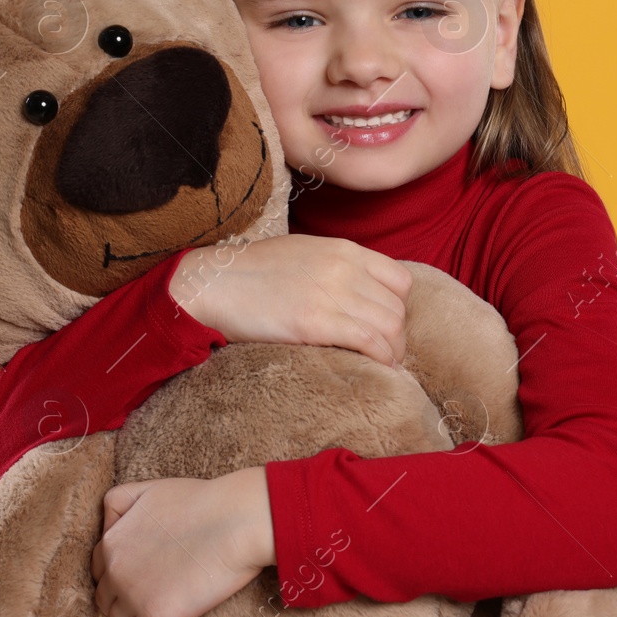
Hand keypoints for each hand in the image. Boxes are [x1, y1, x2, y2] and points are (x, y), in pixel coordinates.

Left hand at [91, 467, 274, 616]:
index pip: (99, 567)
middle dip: (112, 607)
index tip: (117, 589)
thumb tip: (108, 523)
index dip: (109, 579)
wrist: (235, 521)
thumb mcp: (151, 489)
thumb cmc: (203, 502)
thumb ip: (122, 502)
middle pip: (104, 597)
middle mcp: (114, 568)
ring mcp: (132, 595)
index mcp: (112, 539)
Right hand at [169, 234, 412, 365]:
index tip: (387, 325)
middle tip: (386, 353)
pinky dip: (382, 358)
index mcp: (344, 249)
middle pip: (397, 308)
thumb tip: (359, 292)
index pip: (400, 280)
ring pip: (390, 326)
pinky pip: (370, 342)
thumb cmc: (254, 272)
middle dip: (398, 335)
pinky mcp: (316, 322)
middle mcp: (344, 268)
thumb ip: (337, 266)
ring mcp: (331, 294)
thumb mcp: (305, 253)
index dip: (399, 308)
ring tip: (384, 364)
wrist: (216, 283)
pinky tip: (378, 367)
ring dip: (393, 351)